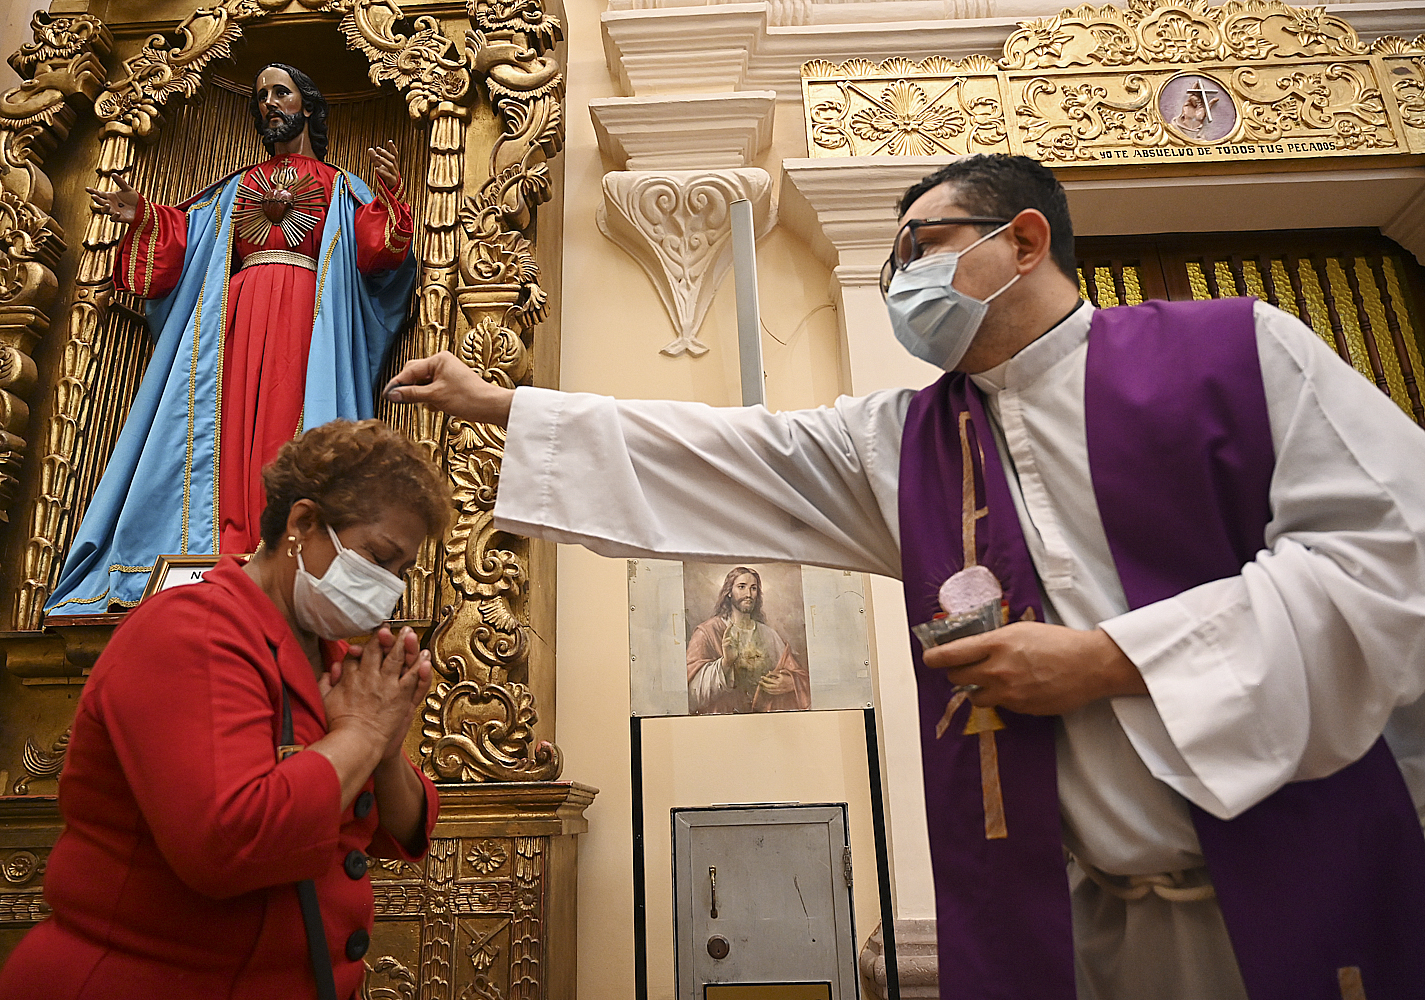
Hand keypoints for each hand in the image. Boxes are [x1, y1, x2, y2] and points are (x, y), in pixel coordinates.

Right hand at [86, 175, 139, 224]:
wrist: (143, 208)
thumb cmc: (134, 198)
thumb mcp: (127, 188)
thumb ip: (120, 182)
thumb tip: (113, 174)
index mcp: (110, 196)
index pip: (99, 193)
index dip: (92, 191)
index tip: (87, 188)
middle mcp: (110, 204)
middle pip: (100, 202)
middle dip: (96, 199)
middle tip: (93, 196)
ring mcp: (114, 211)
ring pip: (105, 211)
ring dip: (104, 208)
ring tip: (106, 204)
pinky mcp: (120, 218)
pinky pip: (113, 219)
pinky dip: (114, 216)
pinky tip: (117, 213)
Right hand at [320, 626, 431, 760]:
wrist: (356, 742)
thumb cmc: (339, 726)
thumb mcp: (325, 701)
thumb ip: (326, 683)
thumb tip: (330, 670)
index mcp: (350, 677)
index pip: (356, 656)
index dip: (360, 648)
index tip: (363, 645)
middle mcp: (369, 677)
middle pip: (377, 650)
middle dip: (383, 637)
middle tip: (388, 628)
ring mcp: (387, 684)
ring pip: (397, 657)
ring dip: (404, 643)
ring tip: (409, 632)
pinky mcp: (401, 695)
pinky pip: (413, 676)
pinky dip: (420, 665)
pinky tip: (424, 656)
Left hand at [368, 139, 401, 191]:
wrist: (390, 190)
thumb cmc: (385, 176)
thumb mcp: (379, 166)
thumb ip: (375, 158)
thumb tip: (370, 149)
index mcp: (393, 164)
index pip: (395, 154)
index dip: (393, 148)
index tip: (389, 141)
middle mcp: (395, 168)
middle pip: (393, 158)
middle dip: (386, 153)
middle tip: (378, 148)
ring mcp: (395, 175)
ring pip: (391, 166)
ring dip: (383, 160)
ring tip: (376, 156)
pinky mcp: (392, 181)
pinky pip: (388, 175)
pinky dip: (382, 171)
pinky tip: (376, 168)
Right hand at [383, 350, 513, 425]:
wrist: (489, 407)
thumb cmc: (469, 398)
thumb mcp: (435, 397)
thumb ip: (411, 394)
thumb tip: (393, 394)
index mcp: (438, 359)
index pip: (409, 371)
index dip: (397, 384)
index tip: (387, 395)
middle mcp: (442, 362)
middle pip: (415, 374)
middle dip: (410, 388)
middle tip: (404, 400)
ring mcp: (446, 372)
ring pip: (423, 383)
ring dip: (421, 395)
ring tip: (431, 404)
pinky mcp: (450, 383)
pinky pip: (432, 389)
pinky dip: (430, 398)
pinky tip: (438, 405)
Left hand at [756, 671, 794, 696]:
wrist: (795, 684)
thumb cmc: (789, 678)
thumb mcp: (783, 674)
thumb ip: (775, 673)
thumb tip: (769, 671)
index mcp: (779, 680)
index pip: (769, 679)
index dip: (765, 678)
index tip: (761, 677)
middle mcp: (778, 686)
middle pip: (768, 686)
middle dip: (763, 684)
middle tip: (759, 682)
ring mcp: (779, 690)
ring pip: (769, 690)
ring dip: (764, 688)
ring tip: (761, 686)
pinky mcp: (780, 693)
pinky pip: (772, 693)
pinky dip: (768, 691)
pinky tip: (766, 690)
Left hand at [922, 621, 1147, 715]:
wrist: (1088, 664)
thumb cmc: (1058, 642)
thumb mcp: (1020, 630)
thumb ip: (993, 639)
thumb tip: (972, 645)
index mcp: (995, 644)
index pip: (949, 655)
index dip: (933, 658)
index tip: (929, 658)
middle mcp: (997, 670)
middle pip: (955, 678)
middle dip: (956, 673)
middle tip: (964, 668)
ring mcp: (1008, 692)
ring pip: (974, 697)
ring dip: (977, 689)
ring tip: (991, 680)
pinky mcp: (1019, 708)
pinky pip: (999, 705)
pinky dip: (1000, 698)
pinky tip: (1015, 687)